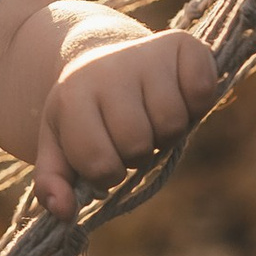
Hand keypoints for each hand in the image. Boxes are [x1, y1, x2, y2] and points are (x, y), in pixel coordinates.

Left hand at [35, 26, 218, 217]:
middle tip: (131, 133)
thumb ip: (53, 182)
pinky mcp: (182, 43)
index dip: (107, 174)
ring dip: (167, 133)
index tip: (104, 155)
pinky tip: (178, 94)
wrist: (99, 55)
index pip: (101, 165)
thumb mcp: (57, 144)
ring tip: (152, 115)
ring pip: (172, 124)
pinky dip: (198, 102)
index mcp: (72, 96)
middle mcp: (108, 70)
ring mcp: (145, 54)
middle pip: (139, 145)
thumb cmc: (83, 112)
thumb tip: (64, 211)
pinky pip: (203, 89)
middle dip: (137, 153)